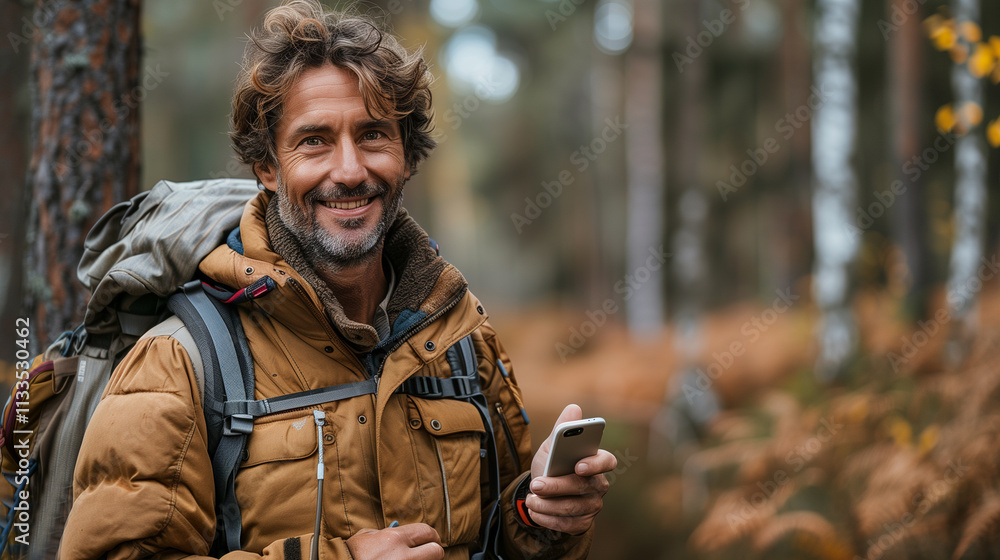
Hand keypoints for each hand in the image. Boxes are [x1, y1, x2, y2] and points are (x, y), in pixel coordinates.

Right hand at [345, 523, 443, 559]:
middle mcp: (403, 556)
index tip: (431, 540)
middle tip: (427, 554)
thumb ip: (386, 532)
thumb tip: (400, 530)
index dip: (431, 536)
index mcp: (395, 538)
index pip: (427, 532)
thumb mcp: (367, 536)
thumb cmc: (350, 554)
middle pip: (436, 552)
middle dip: (432, 552)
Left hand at [527, 404, 616, 534]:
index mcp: (596, 461)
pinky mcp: (582, 522)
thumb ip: (561, 430)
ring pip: (573, 508)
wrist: (542, 492)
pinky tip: (534, 512)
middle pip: (583, 486)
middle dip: (557, 486)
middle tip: (536, 485)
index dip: (596, 464)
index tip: (578, 466)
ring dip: (548, 505)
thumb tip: (574, 408)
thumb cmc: (551, 465)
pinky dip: (548, 519)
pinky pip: (567, 524)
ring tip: (531, 499)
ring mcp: (592, 505)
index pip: (607, 461)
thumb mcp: (551, 447)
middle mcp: (599, 484)